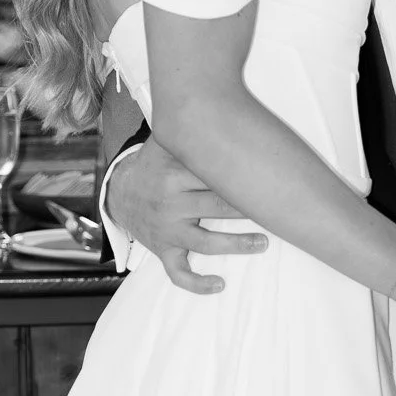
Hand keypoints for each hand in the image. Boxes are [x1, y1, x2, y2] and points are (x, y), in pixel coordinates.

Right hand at [104, 138, 266, 292]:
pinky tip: (220, 284)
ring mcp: (167, 231)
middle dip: (247, 209)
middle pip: (216, 207)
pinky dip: (197, 283)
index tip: (268, 179)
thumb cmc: (155, 164)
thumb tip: (225, 111)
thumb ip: (191, 133)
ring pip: (205, 243)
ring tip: (263, 243)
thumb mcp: (165, 144)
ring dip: (236, 244)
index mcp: (173, 175)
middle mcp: (170, 205)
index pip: (214, 176)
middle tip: (275, 209)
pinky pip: (178, 273)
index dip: (241, 178)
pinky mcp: (164, 250)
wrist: (120, 192)